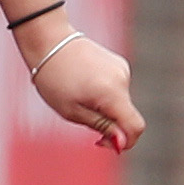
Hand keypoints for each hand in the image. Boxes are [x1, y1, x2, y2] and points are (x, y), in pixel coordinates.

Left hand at [25, 32, 145, 154]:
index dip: (124, 142)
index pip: (135, 126)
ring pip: (119, 102)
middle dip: (108, 124)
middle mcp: (123, 79)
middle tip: (78, 115)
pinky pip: (115, 88)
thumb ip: (101, 126)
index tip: (101, 143)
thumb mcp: (72, 111)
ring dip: (103, 107)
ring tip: (76, 94)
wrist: (48, 41)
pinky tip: (82, 84)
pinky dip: (102, 94)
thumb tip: (122, 143)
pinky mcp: (118, 63)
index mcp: (112, 93)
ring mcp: (122, 69)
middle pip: (126, 114)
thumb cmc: (54, 78)